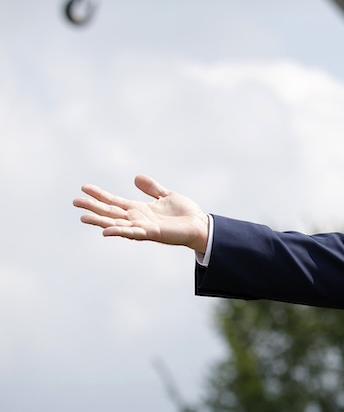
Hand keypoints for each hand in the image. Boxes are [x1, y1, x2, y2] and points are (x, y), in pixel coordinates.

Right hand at [73, 175, 209, 253]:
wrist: (200, 225)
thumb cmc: (185, 214)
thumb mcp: (166, 195)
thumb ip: (151, 188)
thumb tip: (136, 177)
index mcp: (139, 210)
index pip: (114, 201)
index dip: (100, 195)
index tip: (84, 187)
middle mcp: (137, 219)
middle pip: (110, 212)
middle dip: (93, 207)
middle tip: (75, 201)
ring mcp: (143, 227)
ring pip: (116, 224)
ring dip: (100, 221)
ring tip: (82, 217)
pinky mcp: (152, 233)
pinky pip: (132, 233)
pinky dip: (119, 232)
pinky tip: (106, 231)